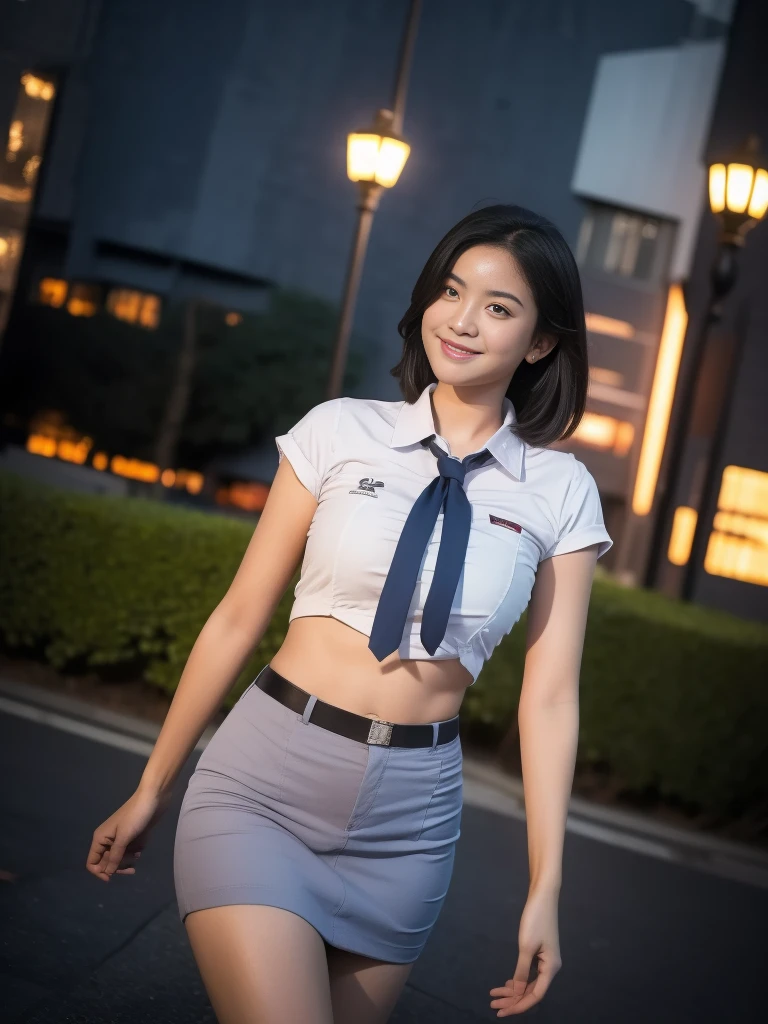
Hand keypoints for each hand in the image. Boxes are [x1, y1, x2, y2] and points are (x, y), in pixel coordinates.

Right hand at [86, 787, 171, 881]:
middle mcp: (107, 840)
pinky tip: (141, 848)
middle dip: (118, 867)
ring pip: (119, 859)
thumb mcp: (124, 837)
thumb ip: (114, 856)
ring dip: (127, 861)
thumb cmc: (136, 816)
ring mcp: (120, 839)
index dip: (99, 872)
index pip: (92, 862)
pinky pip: (129, 852)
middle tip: (131, 869)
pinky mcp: (131, 837)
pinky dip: (134, 853)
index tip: (111, 877)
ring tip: (137, 855)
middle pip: (106, 863)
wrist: (153, 798)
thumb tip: (107, 873)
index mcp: (100, 838)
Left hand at [490, 887, 561, 1015]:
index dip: (519, 1006)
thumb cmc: (536, 920)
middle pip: (531, 991)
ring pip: (528, 982)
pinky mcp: (540, 952)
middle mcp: (550, 967)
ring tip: (494, 995)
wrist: (542, 896)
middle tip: (492, 1004)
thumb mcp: (526, 947)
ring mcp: (545, 960)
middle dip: (512, 999)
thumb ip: (521, 971)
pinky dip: (517, 979)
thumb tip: (517, 993)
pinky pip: (528, 972)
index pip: (535, 996)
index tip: (502, 1011)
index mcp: (551, 968)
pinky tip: (507, 982)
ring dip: (512, 990)